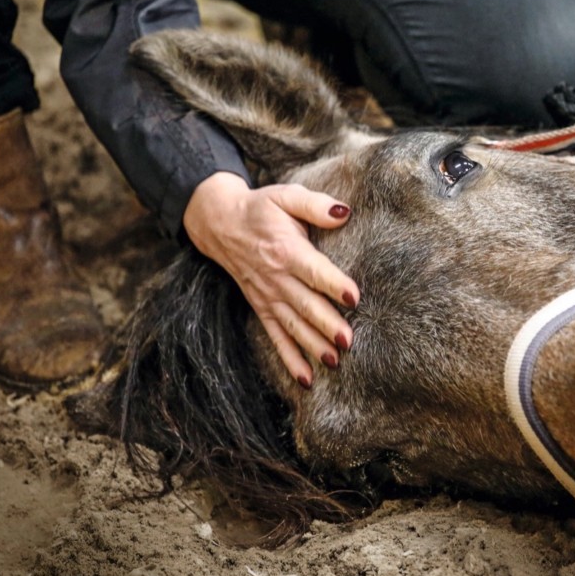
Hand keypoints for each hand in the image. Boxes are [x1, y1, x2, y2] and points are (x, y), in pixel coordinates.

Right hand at [183, 172, 358, 387]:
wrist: (220, 223)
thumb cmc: (261, 209)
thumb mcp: (286, 196)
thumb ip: (314, 205)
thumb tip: (343, 212)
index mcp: (286, 250)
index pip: (314, 271)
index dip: (334, 283)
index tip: (354, 297)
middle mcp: (277, 278)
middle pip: (305, 304)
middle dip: (326, 324)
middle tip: (348, 341)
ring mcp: (268, 296)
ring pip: (293, 325)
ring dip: (313, 345)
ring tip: (335, 362)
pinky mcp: (262, 308)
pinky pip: (276, 337)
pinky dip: (289, 359)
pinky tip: (307, 379)